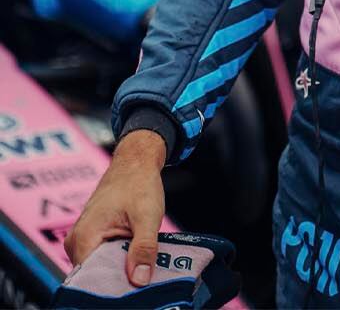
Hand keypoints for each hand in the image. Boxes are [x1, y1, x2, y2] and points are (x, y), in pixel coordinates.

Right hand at [64, 130, 166, 285]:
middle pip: (97, 275)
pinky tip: (139, 261)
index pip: (91, 279)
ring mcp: (83, 241)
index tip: (134, 291)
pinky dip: (121, 260)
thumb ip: (143, 249)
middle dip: (120, 280)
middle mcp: (77, 243)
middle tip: (146, 280)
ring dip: (122, 270)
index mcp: (83, 239)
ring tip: (144, 270)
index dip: (113, 287)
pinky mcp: (93, 239)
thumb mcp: (147, 218)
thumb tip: (139, 280)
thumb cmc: (138, 185)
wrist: (134, 163)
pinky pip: (104, 258)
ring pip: (102, 267)